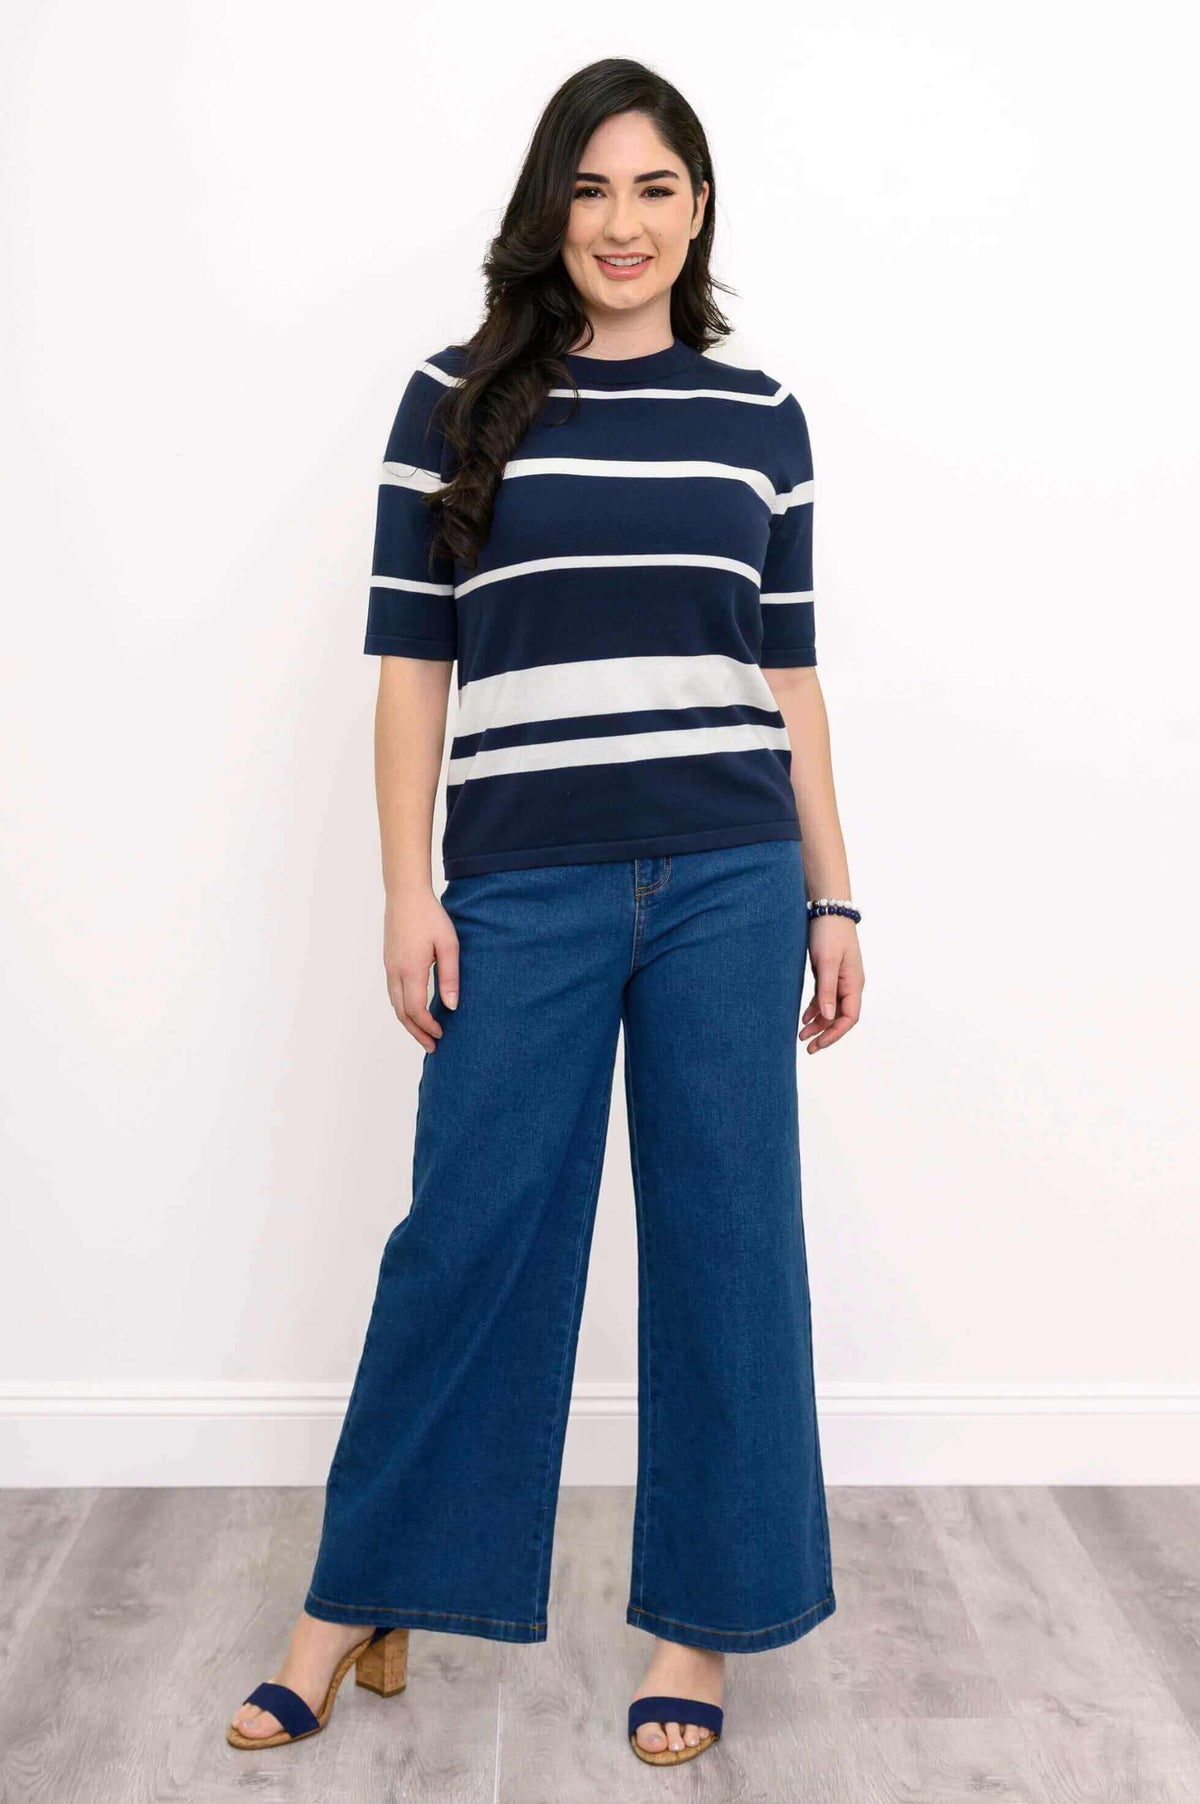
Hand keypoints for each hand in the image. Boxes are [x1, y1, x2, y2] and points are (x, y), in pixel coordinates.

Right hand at [383, 889, 459, 1051]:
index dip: (428, 1027)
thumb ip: (450, 976)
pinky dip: (403, 1008)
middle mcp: (396, 972)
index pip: (416, 1010)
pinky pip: (393, 993)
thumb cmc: (430, 916)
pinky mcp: (389, 962)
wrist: (405, 895)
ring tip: (423, 1033)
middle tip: (432, 1046)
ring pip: (395, 1004)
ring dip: (408, 1023)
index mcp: (411, 970)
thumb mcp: (448, 945)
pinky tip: (414, 1010)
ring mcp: (389, 967)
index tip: (441, 1035)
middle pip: (402, 1013)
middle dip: (416, 1033)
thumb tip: (452, 1006)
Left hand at [799, 916, 863, 1052]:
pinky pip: (824, 998)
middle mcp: (850, 984)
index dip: (834, 1033)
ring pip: (831, 1009)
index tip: (818, 1044)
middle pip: (840, 1017)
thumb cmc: (830, 933)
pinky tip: (803, 1018)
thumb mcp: (827, 963)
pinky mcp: (829, 973)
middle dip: (825, 1033)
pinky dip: (815, 1009)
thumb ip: (826, 990)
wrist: (828, 909)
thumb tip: (827, 1017)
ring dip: (818, 1024)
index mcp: (854, 983)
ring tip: (801, 1036)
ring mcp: (840, 979)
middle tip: (807, 1047)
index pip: (849, 1017)